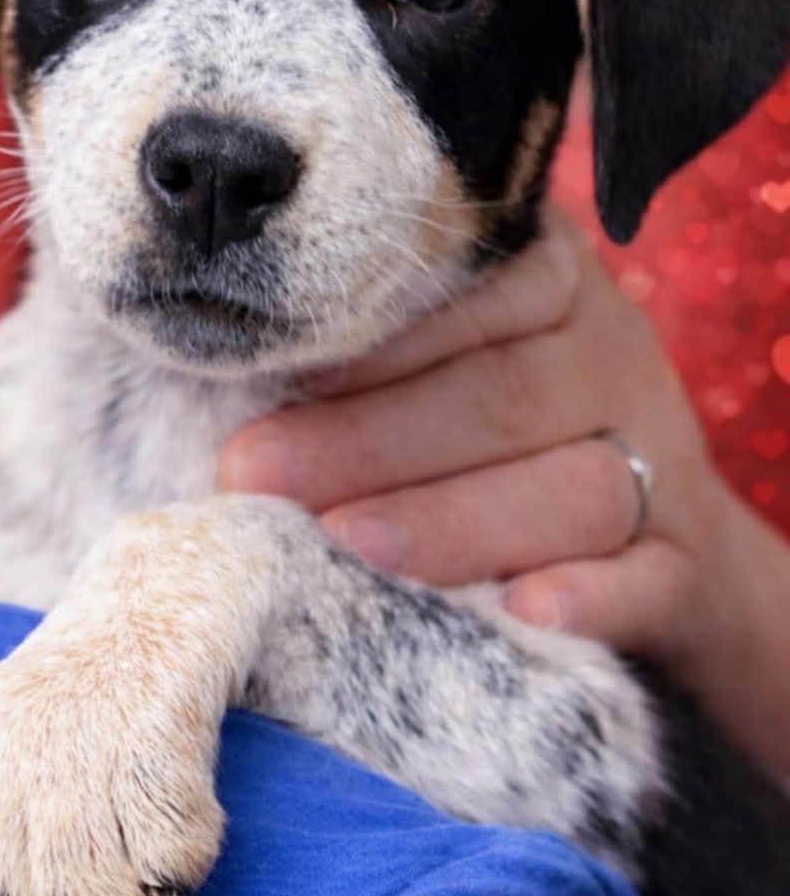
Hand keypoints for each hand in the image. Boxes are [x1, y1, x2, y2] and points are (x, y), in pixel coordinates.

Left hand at [219, 203, 789, 784]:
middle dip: (368, 437)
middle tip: (254, 474)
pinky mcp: (687, 563)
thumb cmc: (496, 438)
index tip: (267, 374)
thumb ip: (366, 348)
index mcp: (548, 283)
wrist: (657, 543)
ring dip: (457, 517)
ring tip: (347, 546)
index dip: (368, 339)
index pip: (467, 292)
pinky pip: (649, 577)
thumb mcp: (447, 360)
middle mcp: (611, 357)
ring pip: (577, 484)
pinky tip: (523, 611)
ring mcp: (660, 462)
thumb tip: (209, 357)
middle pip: (503, 392)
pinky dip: (592, 597)